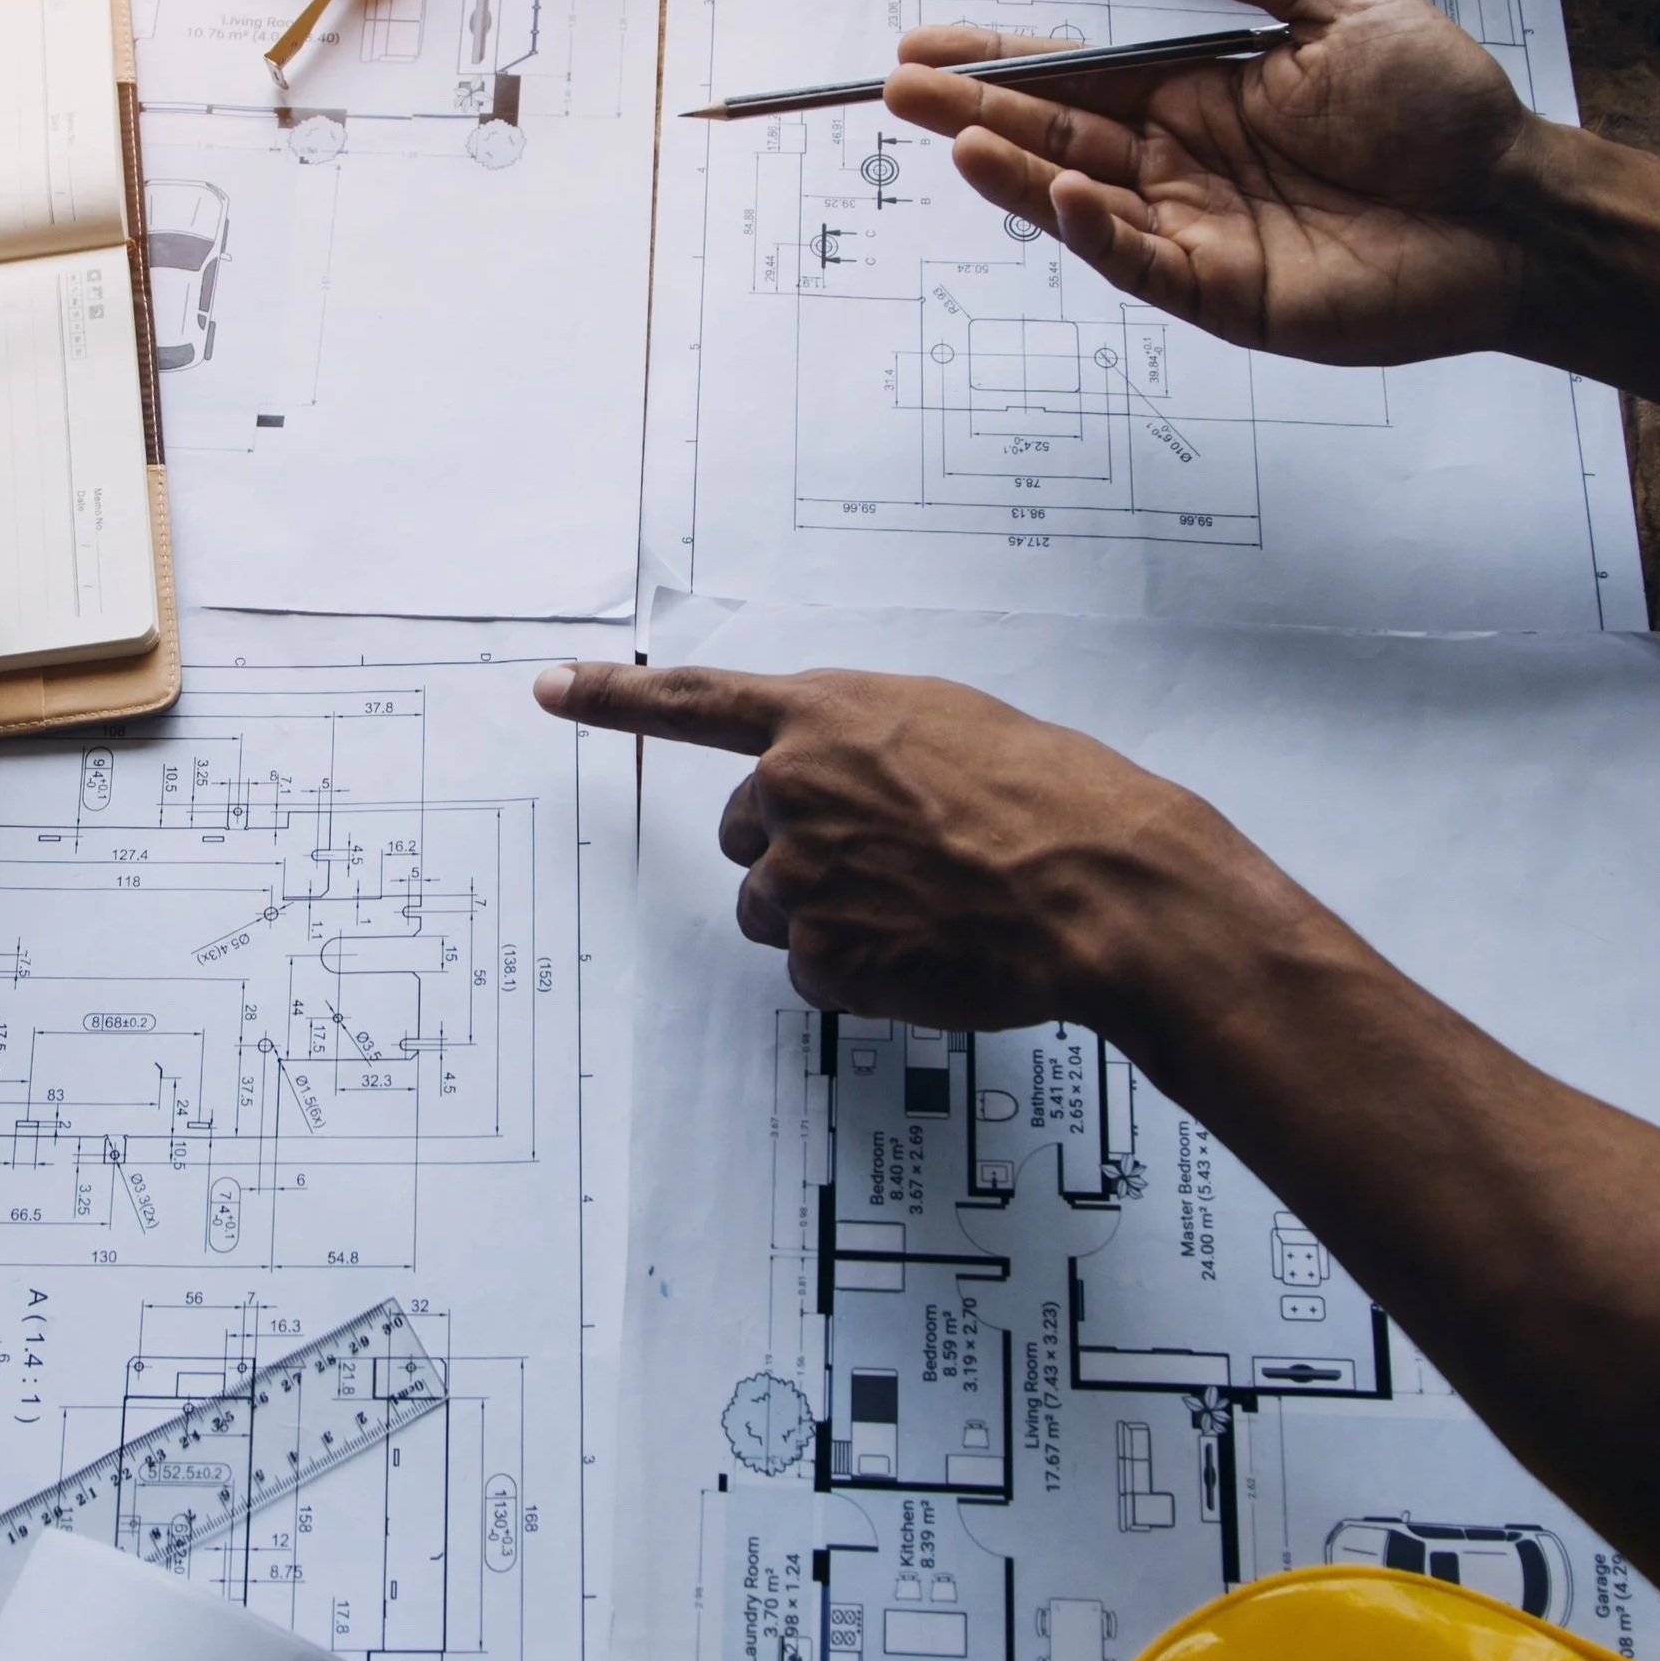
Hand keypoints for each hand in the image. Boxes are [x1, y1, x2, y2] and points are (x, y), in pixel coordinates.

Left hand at [534, 659, 1312, 1040]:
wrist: (1106, 890)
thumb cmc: (1053, 798)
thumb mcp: (950, 727)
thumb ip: (862, 742)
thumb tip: (827, 778)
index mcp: (825, 717)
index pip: (694, 701)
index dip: (615, 698)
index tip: (553, 689)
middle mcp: (793, 790)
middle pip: (747, 833)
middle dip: (803, 847)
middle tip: (898, 856)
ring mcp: (801, 878)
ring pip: (774, 909)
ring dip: (829, 913)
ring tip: (924, 904)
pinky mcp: (822, 959)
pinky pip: (812, 971)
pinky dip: (858, 971)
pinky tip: (925, 951)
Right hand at [881, 0, 1555, 364]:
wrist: (1515, 205)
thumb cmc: (1441, 108)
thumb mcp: (1337, 4)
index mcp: (1200, 94)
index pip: (1079, 76)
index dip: (1003, 59)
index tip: (927, 41)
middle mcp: (1183, 165)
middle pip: (1058, 137)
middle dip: (978, 112)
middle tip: (900, 90)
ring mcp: (1198, 233)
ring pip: (1081, 203)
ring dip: (1014, 173)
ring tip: (954, 139)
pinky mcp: (1226, 294)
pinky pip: (1142, 263)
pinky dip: (1095, 233)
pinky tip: (1055, 192)